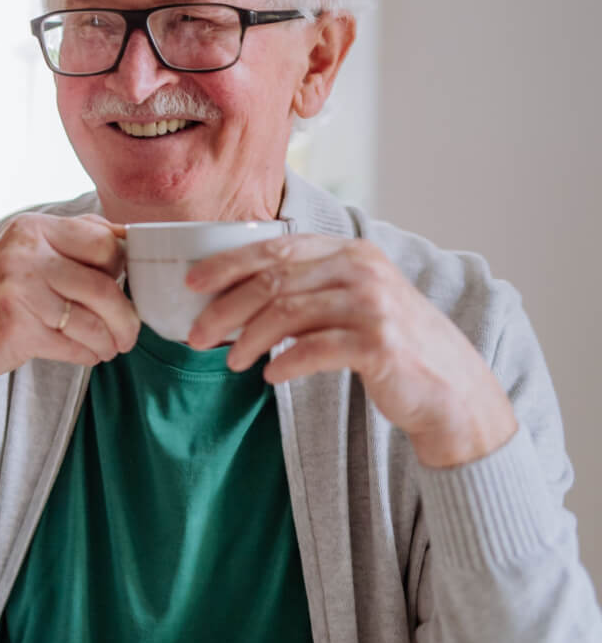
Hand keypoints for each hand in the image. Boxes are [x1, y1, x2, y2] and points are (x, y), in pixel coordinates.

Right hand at [0, 213, 140, 405]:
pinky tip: (86, 354)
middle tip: (128, 330)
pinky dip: (89, 355)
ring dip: (110, 341)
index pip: (103, 241)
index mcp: (31, 228)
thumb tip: (127, 237)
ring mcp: (19, 290)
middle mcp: (24, 253)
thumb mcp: (23, 253)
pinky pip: (75, 345)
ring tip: (108, 347)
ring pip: (94, 320)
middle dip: (125, 313)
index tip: (123, 288)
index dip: (122, 268)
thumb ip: (71, 240)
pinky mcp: (18, 328)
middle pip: (104, 283)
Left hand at [187, 235, 518, 467]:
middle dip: (225, 308)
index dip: (227, 264)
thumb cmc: (390, 348)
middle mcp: (362, 269)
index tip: (191, 284)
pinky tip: (270, 375)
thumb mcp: (351, 304)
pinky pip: (314, 349)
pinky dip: (285, 363)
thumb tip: (232, 296)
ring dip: (248, 339)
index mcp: (351, 252)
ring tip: (228, 361)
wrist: (452, 393)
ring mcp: (374, 304)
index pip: (275, 249)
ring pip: (287, 313)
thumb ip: (307, 289)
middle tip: (194, 334)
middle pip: (273, 280)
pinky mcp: (380, 343)